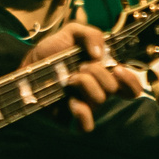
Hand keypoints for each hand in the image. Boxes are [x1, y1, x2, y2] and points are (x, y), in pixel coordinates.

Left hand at [21, 23, 144, 130]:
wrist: (27, 64)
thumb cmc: (51, 51)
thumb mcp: (72, 32)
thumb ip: (92, 34)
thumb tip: (101, 54)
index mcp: (103, 74)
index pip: (130, 87)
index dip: (130, 81)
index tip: (118, 69)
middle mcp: (97, 91)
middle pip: (113, 88)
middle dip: (98, 73)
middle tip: (80, 66)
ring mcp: (85, 105)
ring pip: (100, 99)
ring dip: (85, 84)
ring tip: (69, 78)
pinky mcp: (71, 119)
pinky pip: (87, 125)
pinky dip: (83, 112)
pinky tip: (71, 101)